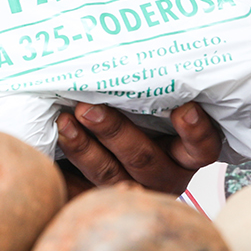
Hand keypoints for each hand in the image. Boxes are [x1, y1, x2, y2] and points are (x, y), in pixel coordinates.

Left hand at [57, 101, 221, 196]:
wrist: (91, 145)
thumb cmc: (126, 111)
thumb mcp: (144, 105)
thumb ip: (145, 94)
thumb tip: (140, 53)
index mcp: (184, 154)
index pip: (201, 149)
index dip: (196, 132)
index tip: (184, 110)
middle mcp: (163, 176)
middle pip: (143, 160)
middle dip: (115, 132)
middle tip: (88, 109)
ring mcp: (130, 190)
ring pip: (108, 174)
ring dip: (83, 148)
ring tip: (65, 122)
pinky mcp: (97, 198)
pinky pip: (79, 192)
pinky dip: (64, 175)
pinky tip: (48, 159)